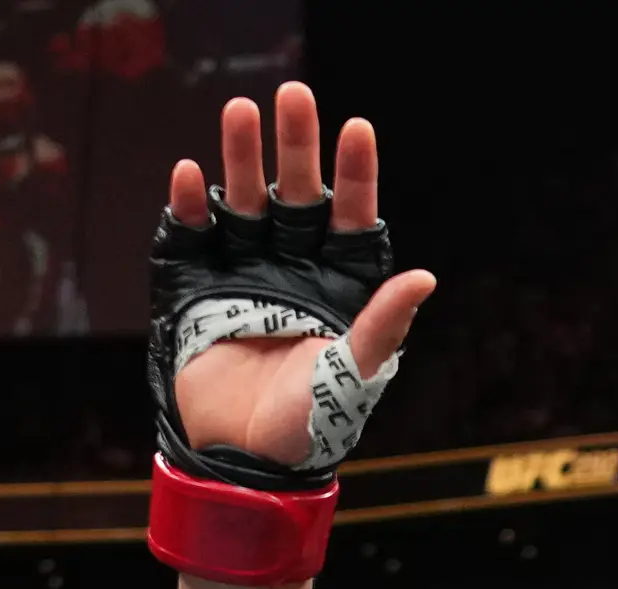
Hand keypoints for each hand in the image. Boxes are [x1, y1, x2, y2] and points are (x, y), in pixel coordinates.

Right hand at [164, 84, 435, 467]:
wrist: (244, 464)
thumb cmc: (311, 425)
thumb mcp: (352, 375)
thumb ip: (382, 325)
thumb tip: (425, 276)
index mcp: (339, 285)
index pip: (352, 218)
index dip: (355, 176)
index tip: (357, 129)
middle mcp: (294, 268)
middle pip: (296, 195)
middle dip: (295, 147)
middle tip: (294, 95)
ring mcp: (244, 274)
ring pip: (245, 203)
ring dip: (242, 159)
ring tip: (239, 112)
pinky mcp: (197, 290)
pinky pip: (193, 238)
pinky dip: (191, 207)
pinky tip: (192, 176)